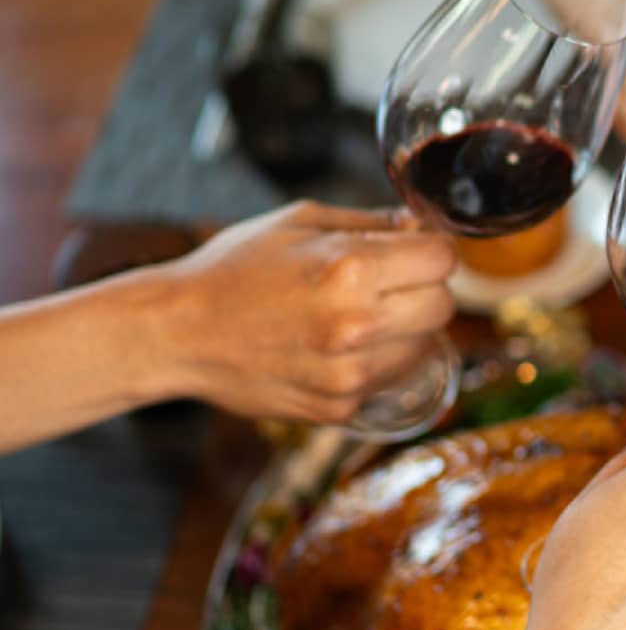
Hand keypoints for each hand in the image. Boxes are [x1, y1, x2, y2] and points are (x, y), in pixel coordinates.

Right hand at [156, 201, 455, 422]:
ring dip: (406, 329)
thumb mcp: (299, 222)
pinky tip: (339, 347)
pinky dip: (377, 362)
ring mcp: (350, 372)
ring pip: (426, 346)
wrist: (177, 333)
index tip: (415, 253)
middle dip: (425, 289)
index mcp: (350, 269)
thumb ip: (369, 222)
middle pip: (445, 306)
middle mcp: (357, 325)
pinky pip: (391, 379)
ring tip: (359, 317)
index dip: (431, 252)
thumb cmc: (234, 269)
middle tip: (391, 285)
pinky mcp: (340, 407)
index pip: (443, 260)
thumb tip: (420, 227)